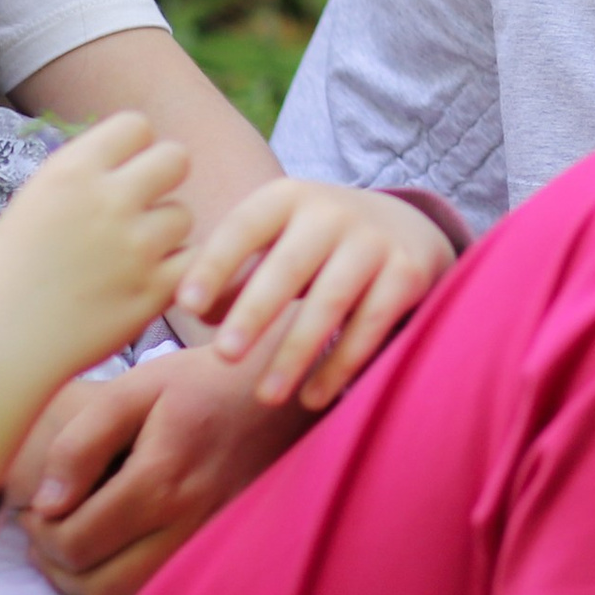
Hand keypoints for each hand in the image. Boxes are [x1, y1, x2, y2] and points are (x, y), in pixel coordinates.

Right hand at [0, 114, 193, 387]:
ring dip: (165, 233)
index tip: (123, 172)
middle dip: (164, 179)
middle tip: (142, 208)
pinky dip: (175, 272)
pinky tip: (143, 285)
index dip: (134, 148)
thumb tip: (114, 167)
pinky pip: (192, 261)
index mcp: (68, 174)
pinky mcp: (154, 290)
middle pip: (176, 158)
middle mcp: (107, 201)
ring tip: (128, 259)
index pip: (135, 125)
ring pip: (184, 215)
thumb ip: (75, 186)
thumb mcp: (26, 212)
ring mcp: (136, 246)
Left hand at [12, 344, 308, 594]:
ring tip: (75, 546)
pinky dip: (127, 584)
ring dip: (87, 584)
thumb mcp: (138, 387)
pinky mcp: (227, 548)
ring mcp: (213, 540)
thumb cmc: (208, 382)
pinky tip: (116, 551)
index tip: (37, 507)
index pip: (75, 542)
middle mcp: (191, 520)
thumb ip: (82, 442)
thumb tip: (46, 504)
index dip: (40, 532)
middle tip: (49, 531)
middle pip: (98, 584)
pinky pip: (163, 590)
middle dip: (57, 565)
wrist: (291, 387)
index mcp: (163, 477)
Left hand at [176, 181, 453, 407]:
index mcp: (288, 198)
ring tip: (266, 396)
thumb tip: (199, 314)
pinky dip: (341, 363)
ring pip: (331, 301)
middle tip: (224, 356)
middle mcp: (332, 212)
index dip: (215, 265)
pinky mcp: (408, 273)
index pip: (244, 228)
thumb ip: (235, 275)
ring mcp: (374, 241)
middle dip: (255, 312)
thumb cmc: (316, 246)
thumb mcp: (275, 243)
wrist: (407, 226)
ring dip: (296, 351)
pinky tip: (314, 396)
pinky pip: (371, 324)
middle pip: (288, 266)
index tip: (186, 305)